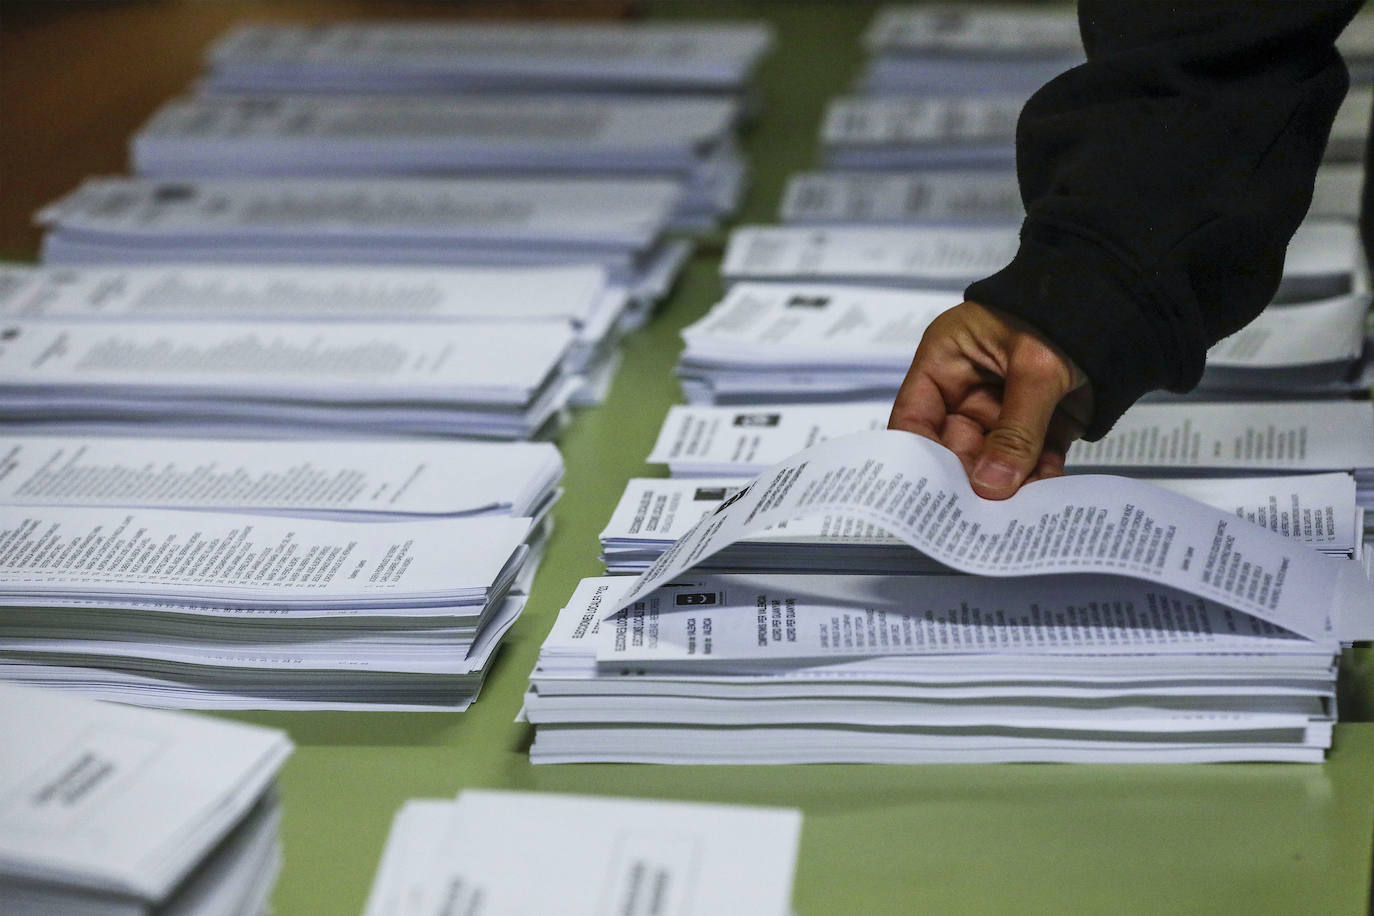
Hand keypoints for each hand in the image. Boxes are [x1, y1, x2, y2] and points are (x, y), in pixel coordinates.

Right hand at [888, 300, 1092, 499]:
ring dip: (1006, 486)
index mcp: (946, 361)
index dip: (916, 457)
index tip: (927, 496)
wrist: (1126, 301)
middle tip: (977, 515)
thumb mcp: (1035, 368)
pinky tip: (1045, 497)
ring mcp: (1003, 410)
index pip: (915, 417)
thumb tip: (991, 488)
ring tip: (1015, 513)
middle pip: (953, 448)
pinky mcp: (1039, 426)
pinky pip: (1031, 462)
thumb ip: (1014, 432)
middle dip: (967, 479)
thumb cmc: (1065, 312)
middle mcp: (967, 389)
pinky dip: (1038, 480)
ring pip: (994, 461)